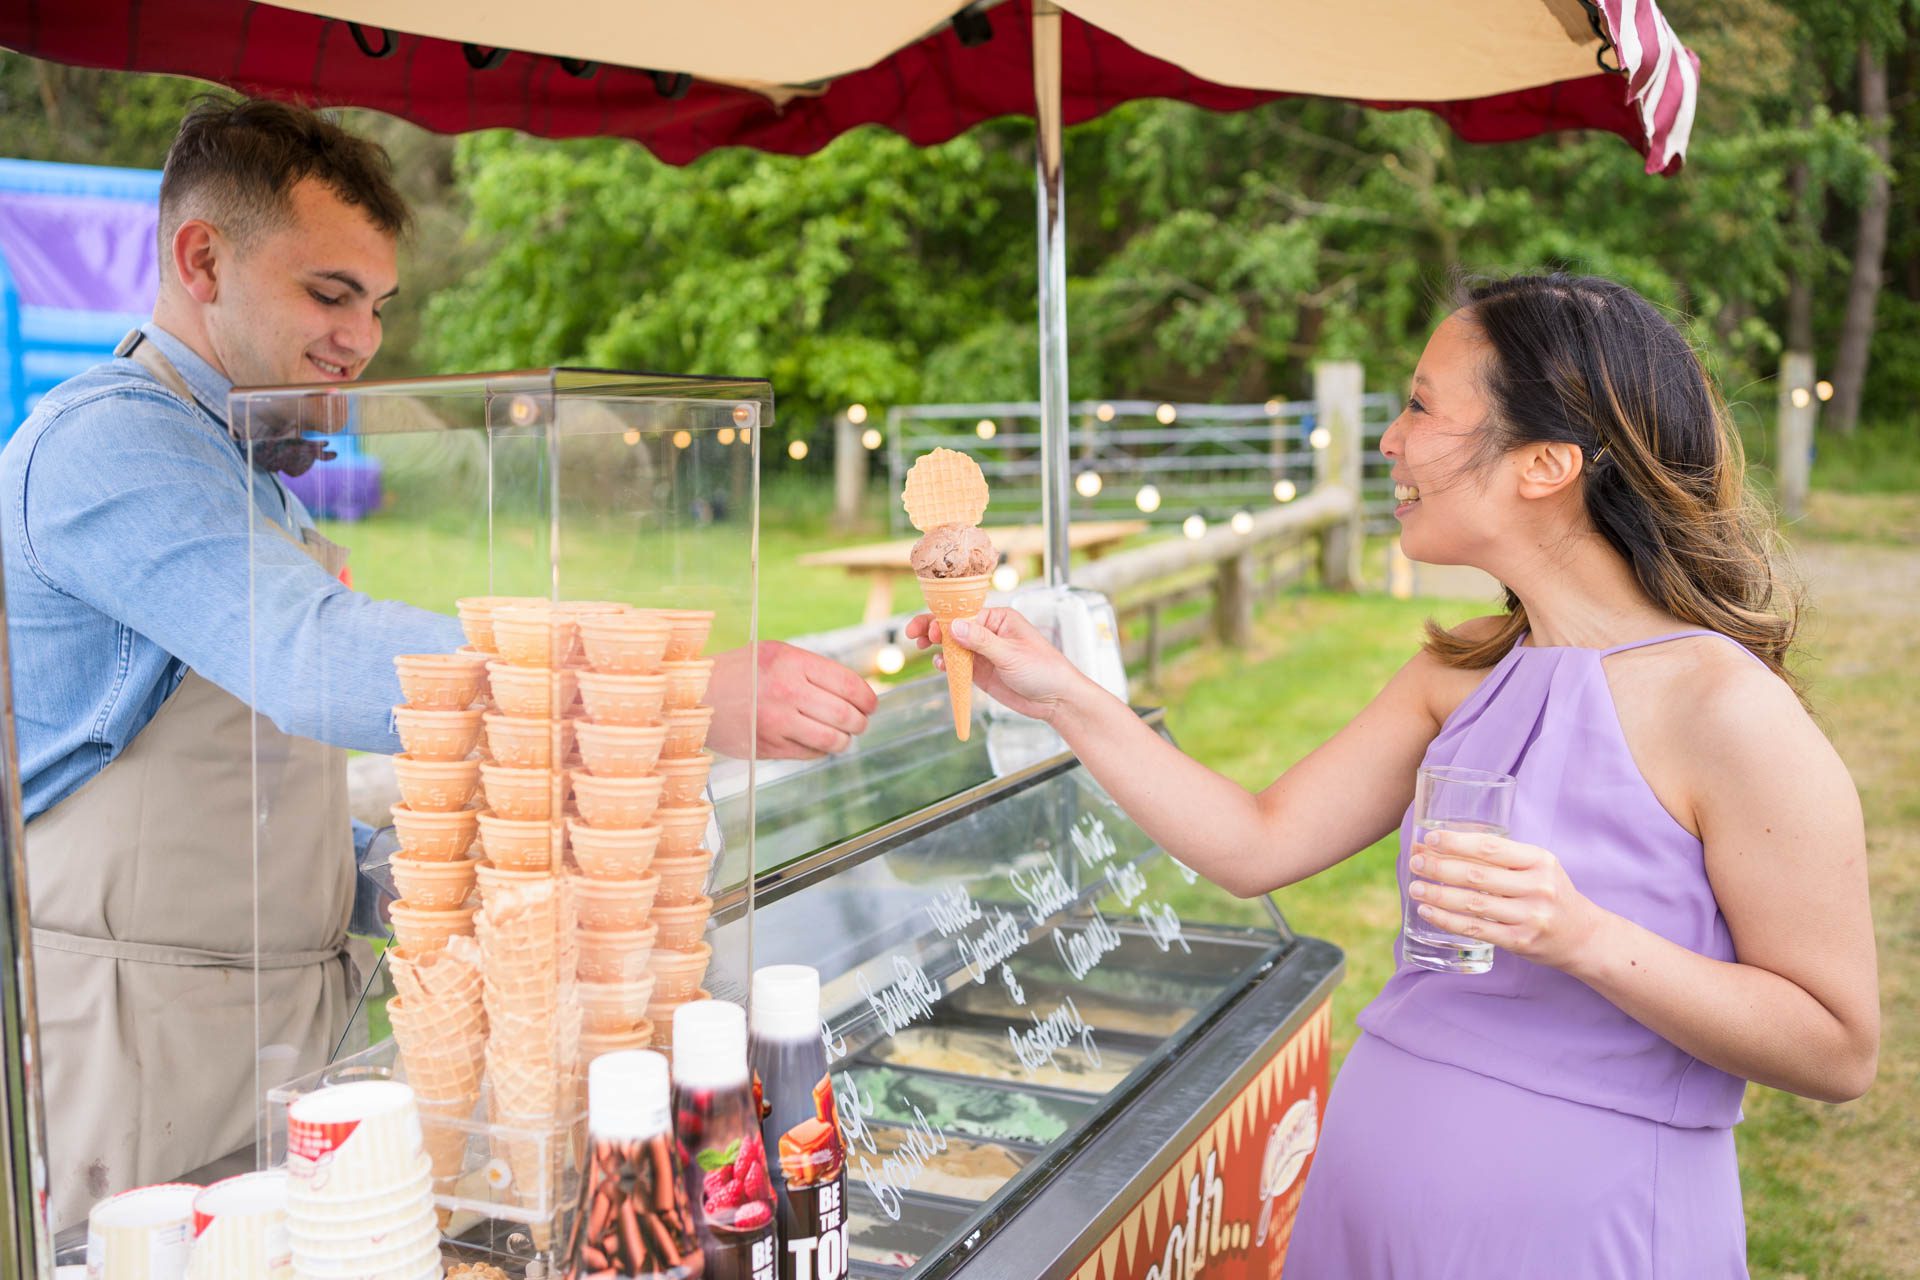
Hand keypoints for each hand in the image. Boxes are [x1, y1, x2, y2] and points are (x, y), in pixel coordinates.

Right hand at [708, 640, 877, 758]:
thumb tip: (856, 692)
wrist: (695, 694)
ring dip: (845, 740)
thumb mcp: (775, 654)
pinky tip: (817, 742)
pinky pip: (811, 754)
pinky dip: (821, 750)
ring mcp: (776, 722)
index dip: (868, 699)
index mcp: (791, 662)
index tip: (871, 705)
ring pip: (832, 740)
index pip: (849, 685)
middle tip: (860, 722)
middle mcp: (786, 691)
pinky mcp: (768, 746)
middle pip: (846, 715)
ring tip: (843, 735)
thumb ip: (812, 669)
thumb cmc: (742, 672)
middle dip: (860, 722)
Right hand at [904, 606, 1089, 724]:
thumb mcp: (1010, 654)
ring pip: (953, 645)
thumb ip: (981, 641)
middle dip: (934, 628)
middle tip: (915, 635)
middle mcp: (989, 633)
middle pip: (955, 627)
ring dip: (938, 645)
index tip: (930, 629)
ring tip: (922, 646)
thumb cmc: (1043, 669)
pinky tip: (940, 665)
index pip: (965, 614)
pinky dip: (947, 664)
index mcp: (999, 619)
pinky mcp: (981, 672)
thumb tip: (953, 626)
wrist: (1056, 700)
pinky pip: (959, 665)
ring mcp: (984, 653)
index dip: (944, 620)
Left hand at [1407, 830, 1604, 970]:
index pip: (1491, 848)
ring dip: (1438, 895)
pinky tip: (1428, 912)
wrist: (1583, 936)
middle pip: (1478, 875)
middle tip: (1415, 862)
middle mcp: (1537, 887)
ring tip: (1415, 887)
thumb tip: (1446, 845)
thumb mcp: (1538, 867)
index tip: (1430, 839)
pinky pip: (1476, 929)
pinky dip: (1448, 920)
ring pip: (1473, 903)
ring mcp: (1529, 916)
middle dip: (1440, 867)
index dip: (1457, 842)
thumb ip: (1504, 857)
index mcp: (1540, 861)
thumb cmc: (1551, 894)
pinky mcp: (1520, 941)